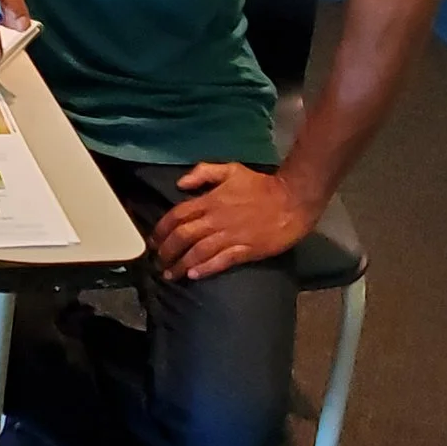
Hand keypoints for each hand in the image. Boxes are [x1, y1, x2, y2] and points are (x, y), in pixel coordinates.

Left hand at [151, 163, 319, 279]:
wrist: (293, 199)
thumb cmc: (261, 185)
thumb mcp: (231, 169)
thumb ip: (203, 173)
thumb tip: (179, 184)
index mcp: (210, 201)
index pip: (177, 215)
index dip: (161, 230)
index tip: (153, 242)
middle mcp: (216, 219)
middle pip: (183, 237)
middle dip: (166, 251)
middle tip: (158, 261)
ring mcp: (231, 236)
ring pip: (198, 252)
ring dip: (181, 264)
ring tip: (170, 275)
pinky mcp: (246, 250)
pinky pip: (221, 261)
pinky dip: (206, 269)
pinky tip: (194, 275)